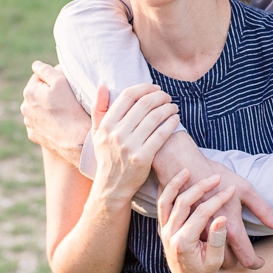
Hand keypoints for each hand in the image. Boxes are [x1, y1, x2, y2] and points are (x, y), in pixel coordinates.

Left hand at [21, 61, 91, 165]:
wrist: (76, 140)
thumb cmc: (70, 108)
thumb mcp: (61, 81)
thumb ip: (46, 70)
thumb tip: (36, 65)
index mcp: (29, 92)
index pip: (38, 77)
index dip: (52, 79)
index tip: (63, 86)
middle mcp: (24, 107)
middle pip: (37, 93)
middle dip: (48, 93)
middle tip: (65, 98)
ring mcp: (28, 123)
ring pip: (37, 108)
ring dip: (46, 107)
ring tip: (62, 111)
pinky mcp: (34, 135)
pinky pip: (39, 123)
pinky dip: (46, 121)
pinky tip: (58, 122)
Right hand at [89, 83, 178, 203]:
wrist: (112, 186)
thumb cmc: (107, 156)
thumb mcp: (96, 133)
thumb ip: (98, 108)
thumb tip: (102, 85)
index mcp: (106, 125)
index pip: (127, 96)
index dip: (144, 88)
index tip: (154, 88)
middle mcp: (117, 134)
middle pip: (144, 104)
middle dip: (160, 96)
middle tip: (167, 97)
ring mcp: (130, 146)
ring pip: (155, 118)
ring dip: (168, 108)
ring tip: (173, 107)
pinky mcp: (143, 157)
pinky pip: (162, 134)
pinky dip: (171, 123)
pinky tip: (176, 119)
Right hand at [150, 137, 272, 269]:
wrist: (185, 167)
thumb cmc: (217, 176)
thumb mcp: (246, 190)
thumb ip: (263, 210)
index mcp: (232, 229)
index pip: (247, 258)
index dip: (257, 263)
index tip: (261, 262)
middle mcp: (215, 235)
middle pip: (229, 262)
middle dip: (238, 261)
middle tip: (245, 254)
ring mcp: (198, 234)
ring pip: (212, 255)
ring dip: (221, 254)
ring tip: (229, 248)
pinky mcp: (185, 228)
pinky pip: (199, 244)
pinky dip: (207, 244)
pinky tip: (211, 236)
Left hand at [157, 169, 237, 272]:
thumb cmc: (206, 270)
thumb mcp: (214, 260)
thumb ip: (218, 240)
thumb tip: (223, 219)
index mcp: (184, 242)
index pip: (202, 215)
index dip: (218, 200)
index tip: (231, 189)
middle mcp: (170, 234)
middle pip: (186, 203)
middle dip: (205, 188)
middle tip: (220, 177)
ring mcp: (164, 228)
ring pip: (173, 199)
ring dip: (186, 183)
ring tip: (200, 173)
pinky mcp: (162, 224)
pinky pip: (164, 200)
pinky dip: (172, 186)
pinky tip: (185, 174)